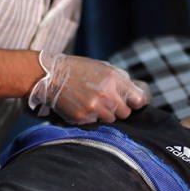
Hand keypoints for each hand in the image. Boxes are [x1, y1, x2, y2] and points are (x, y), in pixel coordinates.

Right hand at [27, 51, 149, 123]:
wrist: (51, 76)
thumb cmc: (79, 70)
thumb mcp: (103, 67)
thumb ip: (120, 80)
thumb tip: (137, 94)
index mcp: (114, 79)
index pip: (139, 100)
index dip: (136, 102)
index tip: (132, 103)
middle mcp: (107, 94)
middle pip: (125, 113)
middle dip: (118, 109)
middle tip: (106, 102)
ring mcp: (95, 107)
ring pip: (111, 120)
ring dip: (104, 114)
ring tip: (92, 103)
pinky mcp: (83, 117)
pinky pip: (95, 123)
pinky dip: (90, 118)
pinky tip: (82, 106)